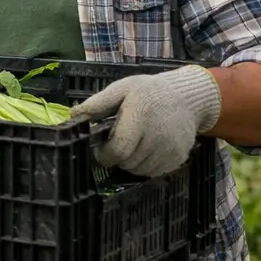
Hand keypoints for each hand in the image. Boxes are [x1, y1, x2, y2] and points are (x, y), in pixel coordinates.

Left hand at [70, 65, 222, 176]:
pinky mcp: (178, 159)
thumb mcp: (121, 88)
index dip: (104, 154)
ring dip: (130, 162)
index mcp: (139, 118)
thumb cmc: (149, 91)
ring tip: (133, 143)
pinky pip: (154, 172)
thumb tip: (73, 115)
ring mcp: (170, 151)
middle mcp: (157, 138)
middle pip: (127, 163)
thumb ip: (97, 103)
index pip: (118, 150)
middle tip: (117, 142)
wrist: (187, 97)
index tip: (100, 147)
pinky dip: (145, 165)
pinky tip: (146, 148)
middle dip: (116, 157)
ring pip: (139, 170)